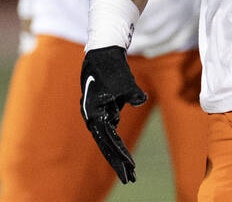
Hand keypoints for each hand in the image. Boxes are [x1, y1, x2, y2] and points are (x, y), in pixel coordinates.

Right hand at [80, 46, 146, 183]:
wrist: (102, 52)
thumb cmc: (112, 67)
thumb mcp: (124, 80)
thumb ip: (132, 93)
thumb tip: (140, 99)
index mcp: (94, 113)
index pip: (109, 140)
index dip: (120, 155)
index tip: (131, 168)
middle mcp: (92, 117)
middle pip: (105, 146)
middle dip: (117, 163)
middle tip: (129, 180)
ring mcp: (95, 115)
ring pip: (107, 141)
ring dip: (117, 155)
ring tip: (130, 171)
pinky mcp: (102, 111)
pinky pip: (110, 132)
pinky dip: (117, 144)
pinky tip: (125, 155)